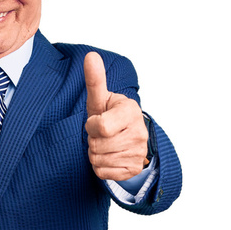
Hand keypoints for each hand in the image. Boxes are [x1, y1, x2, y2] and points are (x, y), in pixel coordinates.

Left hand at [84, 51, 148, 180]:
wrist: (127, 136)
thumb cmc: (110, 114)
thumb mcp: (101, 98)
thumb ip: (95, 80)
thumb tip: (90, 56)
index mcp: (131, 112)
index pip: (101, 127)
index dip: (92, 125)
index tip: (98, 121)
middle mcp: (139, 133)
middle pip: (97, 145)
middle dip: (93, 140)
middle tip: (102, 134)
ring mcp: (138, 153)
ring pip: (98, 160)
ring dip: (95, 153)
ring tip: (105, 143)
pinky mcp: (133, 169)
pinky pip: (102, 173)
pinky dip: (100, 167)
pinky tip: (109, 156)